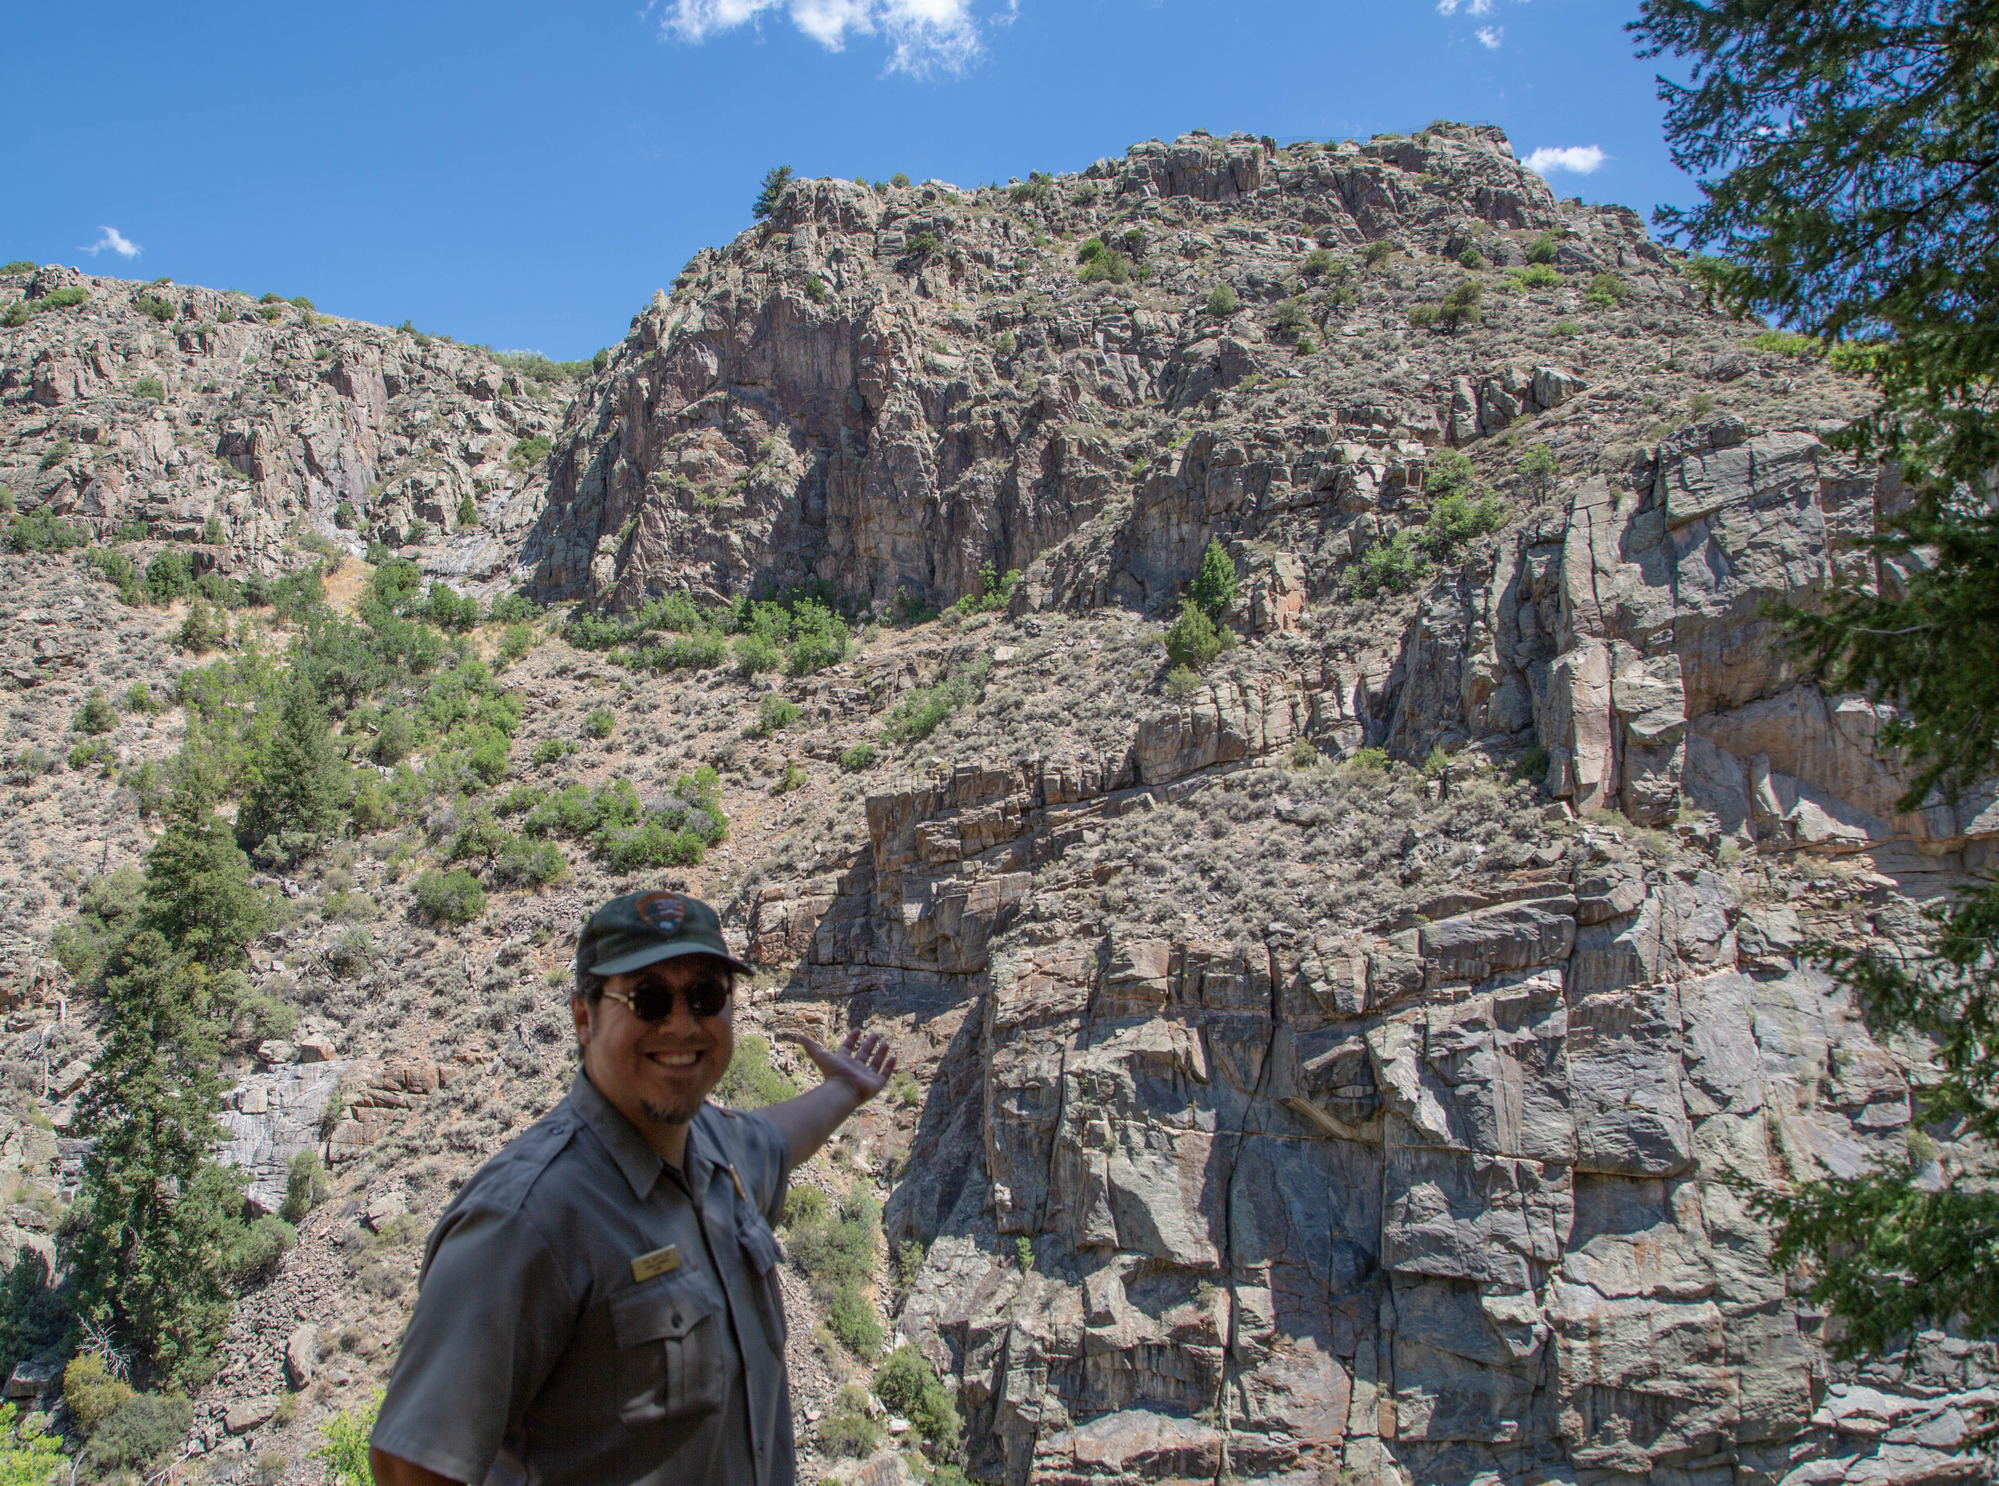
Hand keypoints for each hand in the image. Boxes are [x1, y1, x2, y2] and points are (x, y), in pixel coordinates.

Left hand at [780, 1029, 895, 1105]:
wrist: (843, 1092)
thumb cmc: (832, 1075)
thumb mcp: (821, 1057)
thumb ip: (810, 1047)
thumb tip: (798, 1036)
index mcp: (843, 1063)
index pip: (848, 1049)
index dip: (852, 1039)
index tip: (857, 1029)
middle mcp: (855, 1069)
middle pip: (863, 1055)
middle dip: (869, 1045)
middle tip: (875, 1034)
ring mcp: (866, 1077)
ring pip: (875, 1064)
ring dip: (880, 1054)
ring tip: (886, 1043)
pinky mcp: (876, 1084)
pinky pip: (884, 1074)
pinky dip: (889, 1066)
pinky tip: (894, 1057)